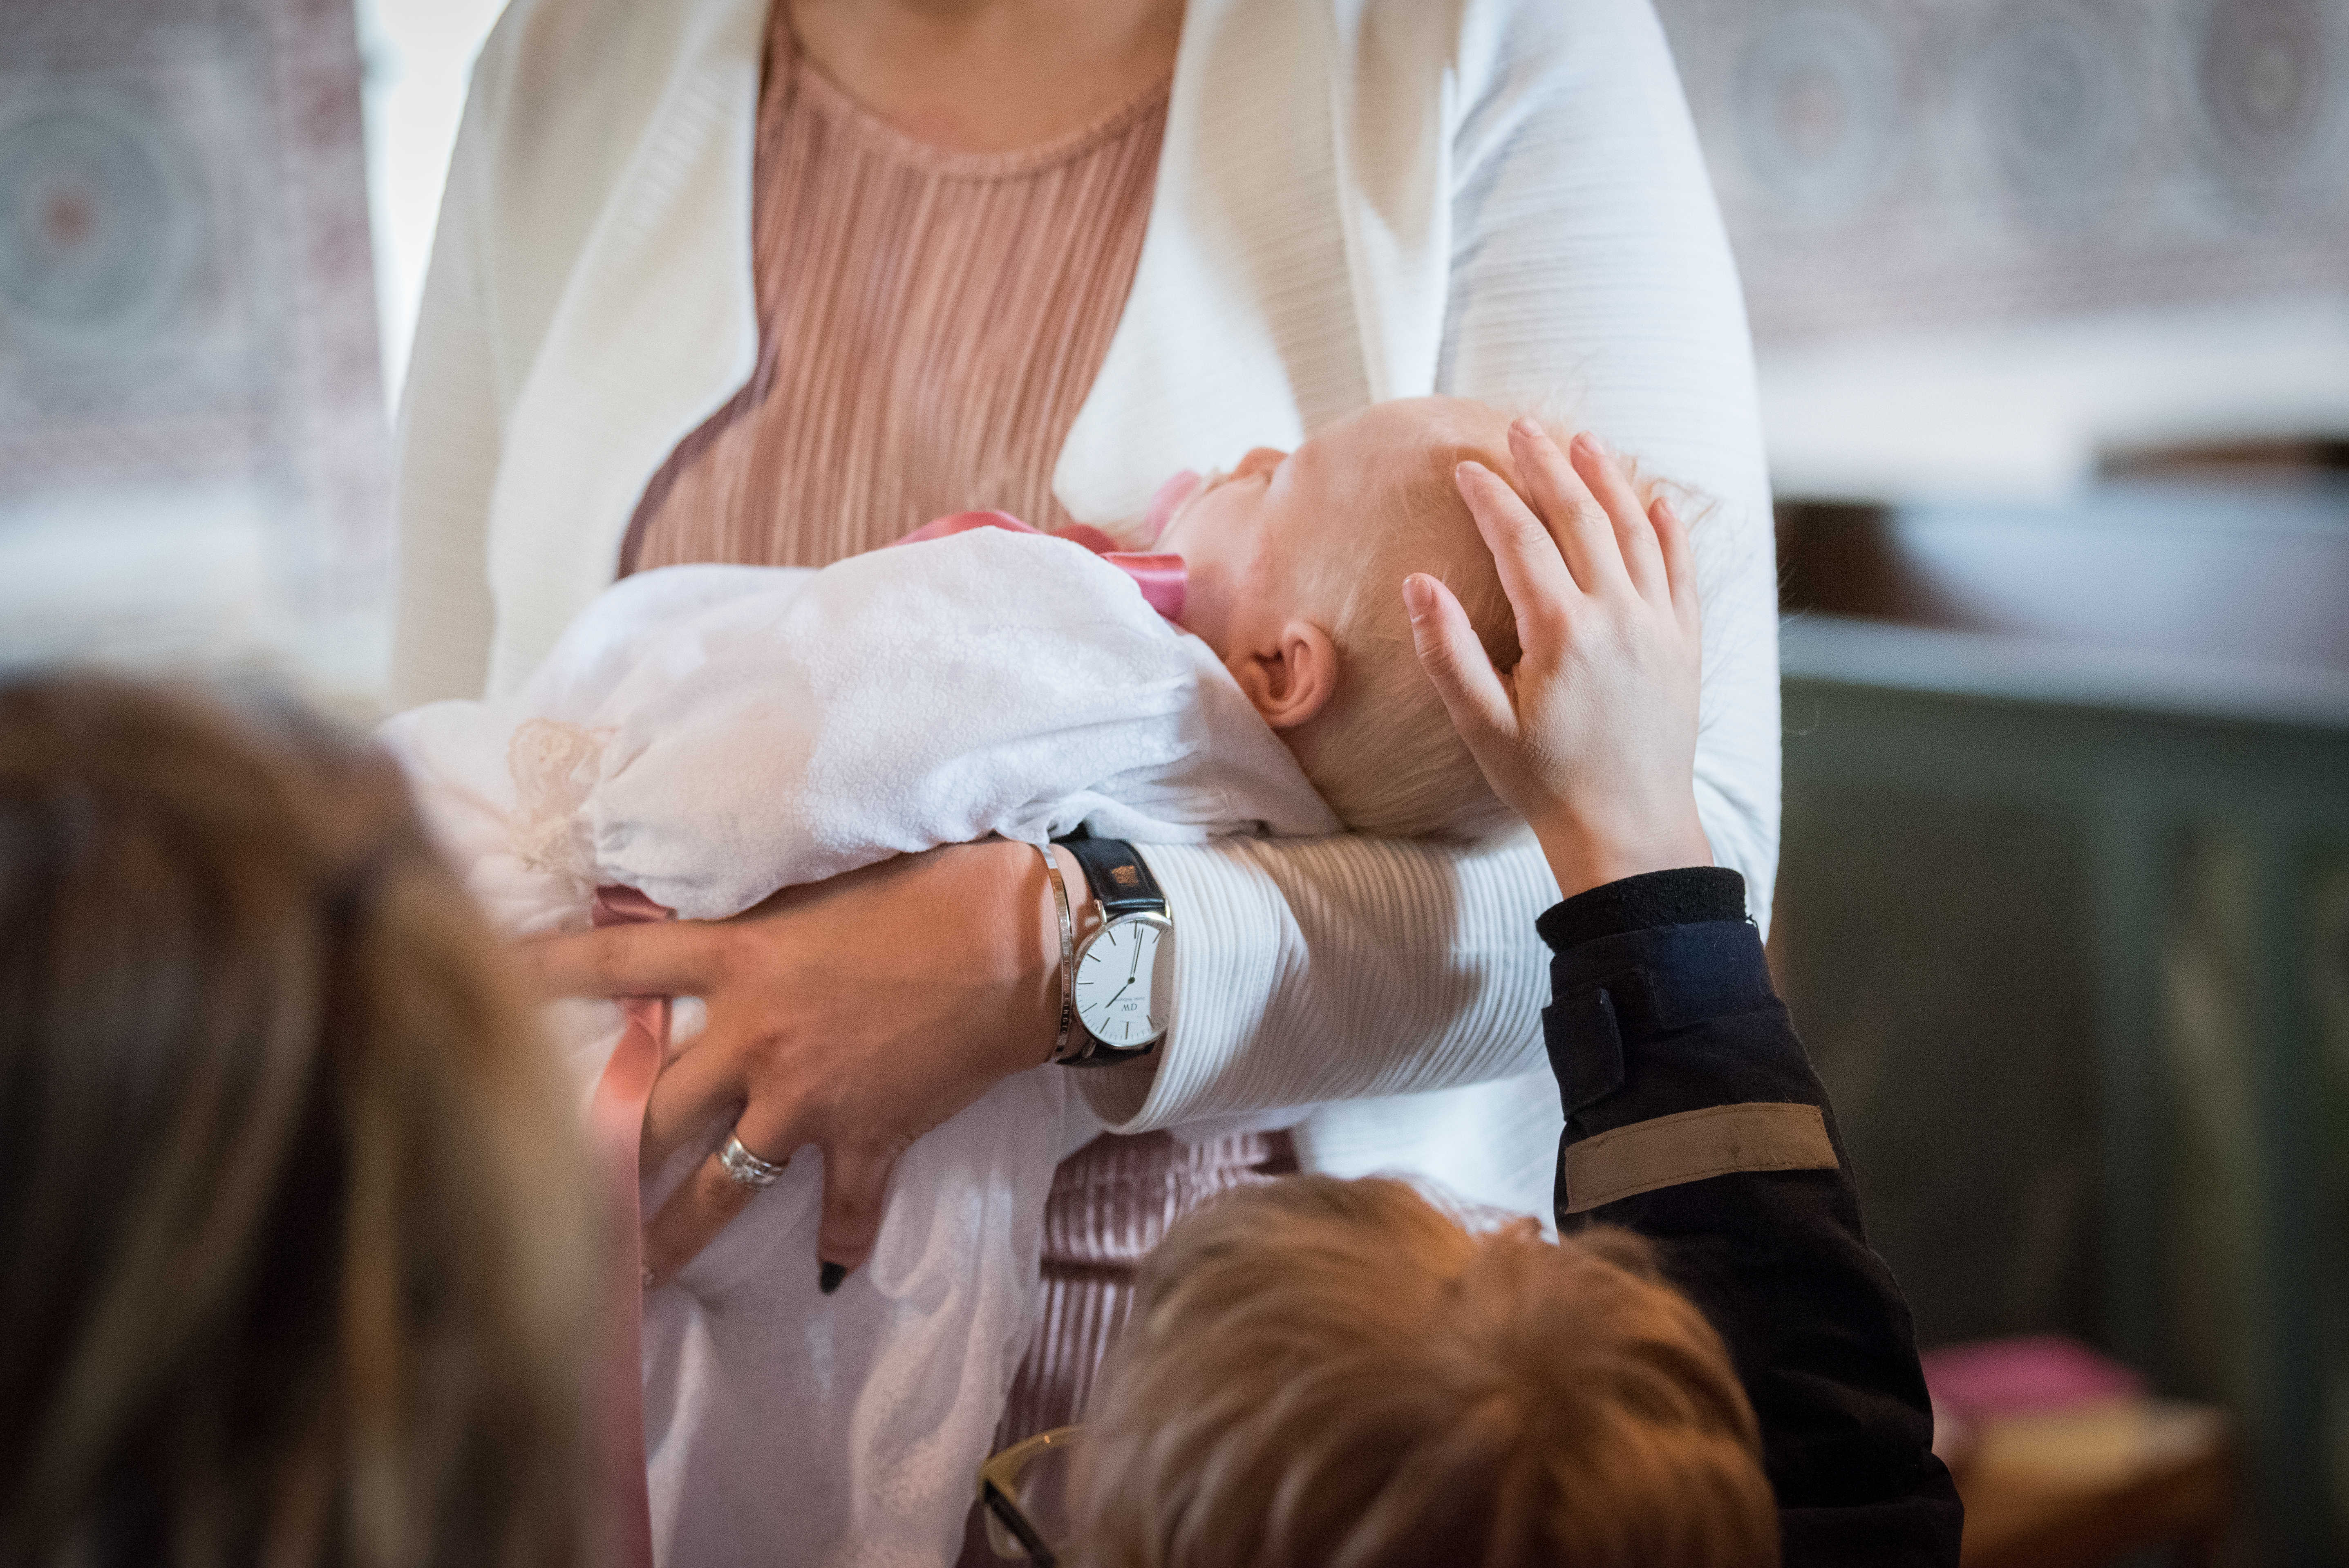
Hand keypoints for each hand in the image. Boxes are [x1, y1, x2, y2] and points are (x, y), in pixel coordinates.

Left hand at [522, 839, 1083, 1287]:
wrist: (1025, 946)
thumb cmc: (937, 888)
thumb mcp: (828, 884)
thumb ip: (763, 914)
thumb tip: (715, 913)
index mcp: (741, 960)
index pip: (616, 959)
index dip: (545, 968)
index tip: (483, 973)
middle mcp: (757, 1039)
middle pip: (651, 1112)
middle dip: (594, 1158)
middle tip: (536, 1194)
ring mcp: (810, 1099)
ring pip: (719, 1188)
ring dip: (671, 1241)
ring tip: (629, 1286)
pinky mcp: (871, 1138)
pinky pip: (845, 1211)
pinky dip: (841, 1244)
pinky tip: (831, 1276)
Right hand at [1404, 419, 1710, 898]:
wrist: (1628, 831)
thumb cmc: (1545, 784)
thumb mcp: (1481, 727)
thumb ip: (1447, 652)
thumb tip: (1417, 582)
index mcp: (1562, 633)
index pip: (1520, 540)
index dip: (1491, 497)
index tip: (1466, 468)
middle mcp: (1618, 617)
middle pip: (1581, 517)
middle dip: (1547, 466)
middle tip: (1521, 429)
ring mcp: (1659, 627)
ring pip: (1637, 531)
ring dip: (1608, 480)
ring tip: (1584, 442)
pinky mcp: (1685, 645)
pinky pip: (1683, 571)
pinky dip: (1670, 529)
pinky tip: (1657, 500)